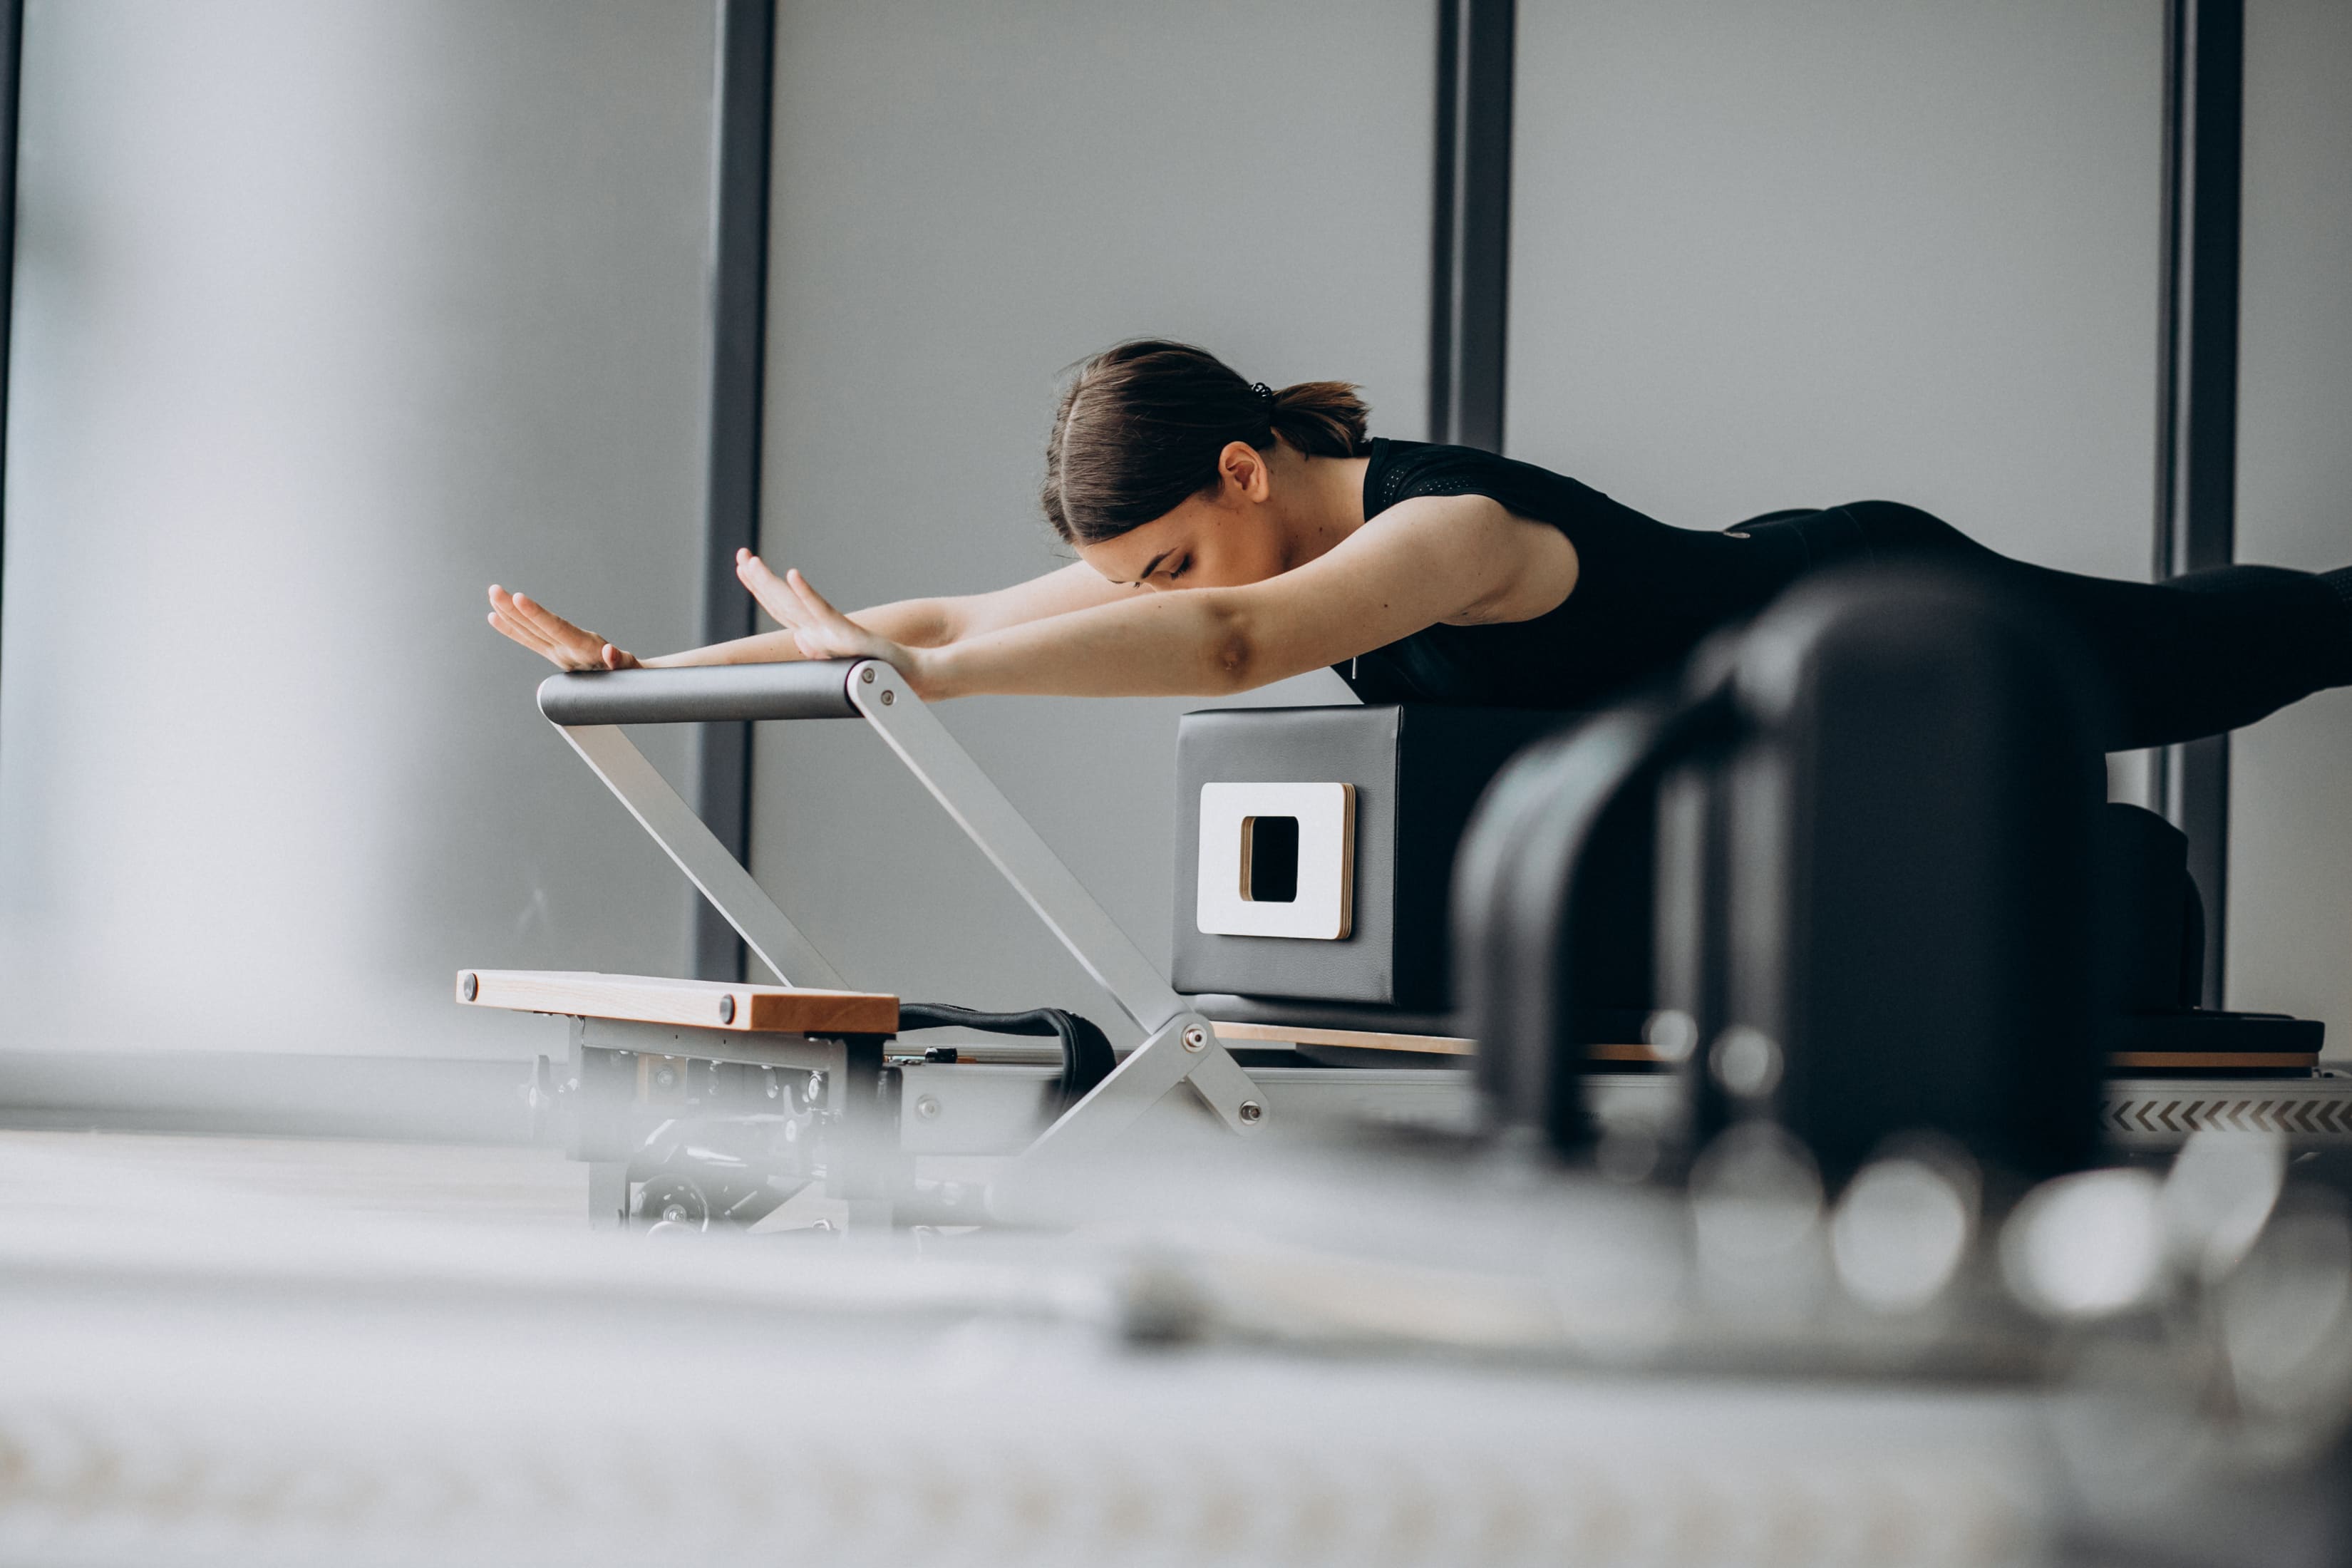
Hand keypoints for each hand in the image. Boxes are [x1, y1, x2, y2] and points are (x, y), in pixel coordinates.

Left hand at [486, 585, 641, 670]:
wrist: (622, 690)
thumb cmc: (629, 675)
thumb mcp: (629, 669)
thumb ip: (620, 661)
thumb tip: (609, 652)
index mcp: (582, 652)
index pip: (556, 629)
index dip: (537, 615)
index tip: (519, 598)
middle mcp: (564, 653)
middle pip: (535, 629)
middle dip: (512, 609)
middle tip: (494, 590)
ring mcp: (557, 653)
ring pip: (528, 632)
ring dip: (508, 614)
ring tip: (492, 595)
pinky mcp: (554, 653)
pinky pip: (529, 639)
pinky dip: (511, 628)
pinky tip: (495, 617)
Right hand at [734, 551, 935, 695]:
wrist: (913, 681)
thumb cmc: (882, 667)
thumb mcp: (844, 651)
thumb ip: (821, 644)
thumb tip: (802, 638)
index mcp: (815, 640)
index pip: (781, 609)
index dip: (761, 588)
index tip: (744, 565)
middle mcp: (818, 639)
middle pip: (780, 606)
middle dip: (757, 581)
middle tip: (741, 555)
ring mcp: (831, 638)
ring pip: (793, 608)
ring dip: (770, 585)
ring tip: (752, 562)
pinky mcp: (850, 637)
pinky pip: (824, 613)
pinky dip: (807, 594)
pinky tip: (793, 575)